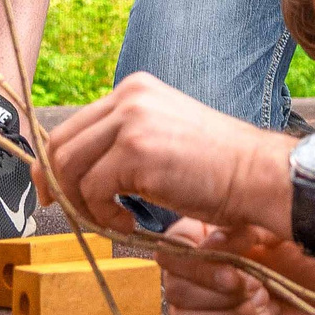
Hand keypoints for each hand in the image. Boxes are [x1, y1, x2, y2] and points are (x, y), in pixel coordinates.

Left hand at [38, 72, 291, 237]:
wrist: (258, 176)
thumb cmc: (218, 169)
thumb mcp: (163, 140)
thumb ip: (124, 144)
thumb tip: (78, 173)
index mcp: (135, 89)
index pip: (75, 124)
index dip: (57, 164)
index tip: (58, 194)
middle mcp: (130, 96)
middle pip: (62, 143)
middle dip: (57, 184)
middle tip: (73, 214)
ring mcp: (131, 121)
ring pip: (69, 167)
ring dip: (82, 204)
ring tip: (112, 222)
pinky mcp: (135, 151)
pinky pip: (92, 190)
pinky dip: (103, 216)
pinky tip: (130, 225)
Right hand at [158, 217, 314, 314]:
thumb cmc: (306, 252)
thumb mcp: (277, 231)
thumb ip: (241, 230)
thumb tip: (210, 241)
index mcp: (205, 238)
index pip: (171, 250)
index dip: (195, 265)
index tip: (232, 271)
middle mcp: (199, 271)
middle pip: (174, 289)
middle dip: (217, 293)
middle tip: (256, 286)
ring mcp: (207, 305)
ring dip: (228, 314)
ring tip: (263, 301)